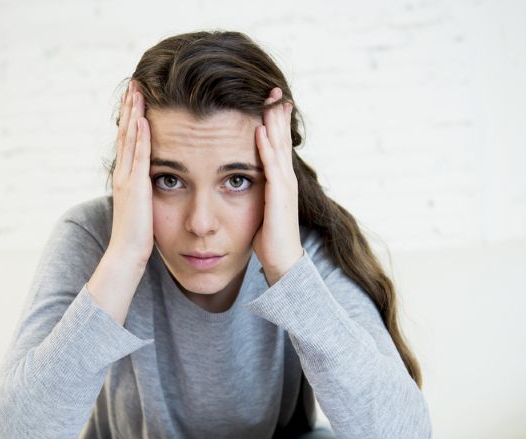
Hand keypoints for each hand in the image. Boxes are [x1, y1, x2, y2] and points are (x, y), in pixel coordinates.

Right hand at [108, 79, 153, 268]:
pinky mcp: (135, 186)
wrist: (127, 254)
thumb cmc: (138, 237)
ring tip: (137, 90)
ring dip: (133, 113)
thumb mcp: (144, 207)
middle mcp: (123, 173)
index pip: (128, 140)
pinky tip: (143, 118)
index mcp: (126, 178)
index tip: (136, 97)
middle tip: (134, 82)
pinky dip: (140, 136)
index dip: (131, 117)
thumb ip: (147, 192)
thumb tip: (156, 184)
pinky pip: (139, 156)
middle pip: (125, 132)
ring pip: (129, 138)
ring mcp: (127, 178)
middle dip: (130, 107)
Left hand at [252, 87, 303, 285]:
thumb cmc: (268, 238)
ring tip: (269, 100)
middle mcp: (285, 179)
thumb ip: (254, 192)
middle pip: (282, 139)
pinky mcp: (279, 198)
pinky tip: (260, 132)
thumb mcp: (259, 208)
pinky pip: (272, 168)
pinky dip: (267, 148)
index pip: (277, 144)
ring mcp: (285, 187)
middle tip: (274, 89)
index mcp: (280, 180)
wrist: (282, 262)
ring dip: (274, 123)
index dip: (274, 122)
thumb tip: (239, 183)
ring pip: (279, 148)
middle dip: (277, 114)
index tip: (270, 100)